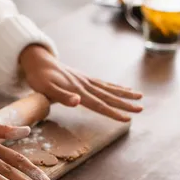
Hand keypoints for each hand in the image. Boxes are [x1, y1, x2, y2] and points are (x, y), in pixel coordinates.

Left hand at [19, 45, 142, 121]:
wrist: (38, 60)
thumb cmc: (39, 78)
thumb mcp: (46, 89)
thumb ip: (62, 97)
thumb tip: (78, 102)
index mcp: (78, 91)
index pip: (99, 104)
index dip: (113, 112)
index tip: (127, 119)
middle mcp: (85, 85)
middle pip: (109, 96)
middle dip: (125, 104)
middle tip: (141, 109)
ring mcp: (85, 80)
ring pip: (109, 88)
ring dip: (124, 94)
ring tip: (139, 96)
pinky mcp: (83, 78)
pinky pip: (103, 83)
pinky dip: (114, 87)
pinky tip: (122, 88)